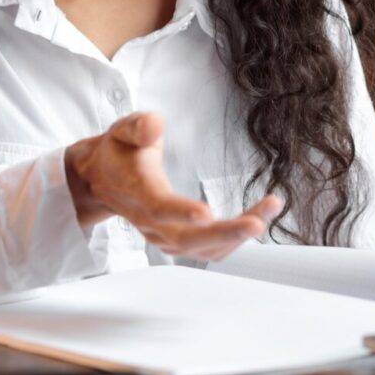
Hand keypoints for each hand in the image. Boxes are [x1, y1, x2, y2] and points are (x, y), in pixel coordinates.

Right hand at [64, 111, 280, 260]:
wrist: (102, 180)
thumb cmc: (118, 152)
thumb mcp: (122, 130)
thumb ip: (138, 126)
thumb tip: (156, 125)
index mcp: (137, 192)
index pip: (157, 207)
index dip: (180, 212)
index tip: (206, 213)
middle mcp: (150, 223)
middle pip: (187, 239)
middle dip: (224, 233)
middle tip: (258, 222)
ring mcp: (164, 237)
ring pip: (204, 249)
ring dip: (239, 234)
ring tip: (271, 207)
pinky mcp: (178, 242)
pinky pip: (210, 249)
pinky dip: (236, 237)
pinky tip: (260, 216)